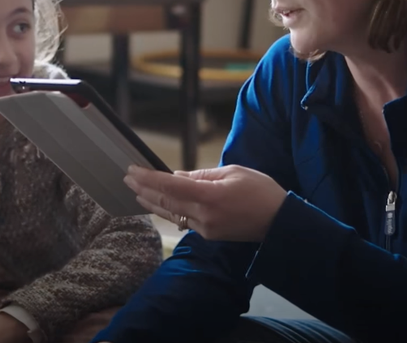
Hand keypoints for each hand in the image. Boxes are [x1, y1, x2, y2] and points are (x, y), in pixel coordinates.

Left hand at [124, 164, 287, 241]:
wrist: (280, 223)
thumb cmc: (261, 191)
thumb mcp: (233, 173)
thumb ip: (202, 175)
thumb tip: (177, 176)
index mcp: (210, 196)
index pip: (170, 186)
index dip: (148, 178)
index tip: (132, 170)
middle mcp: (203, 215)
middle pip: (165, 201)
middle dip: (143, 189)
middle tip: (127, 177)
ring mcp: (205, 228)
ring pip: (171, 213)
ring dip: (151, 201)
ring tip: (135, 191)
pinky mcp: (208, 235)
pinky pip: (183, 220)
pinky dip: (168, 209)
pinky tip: (158, 203)